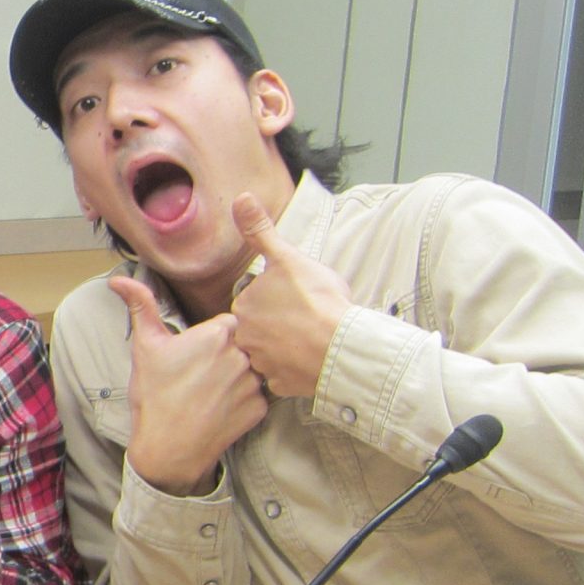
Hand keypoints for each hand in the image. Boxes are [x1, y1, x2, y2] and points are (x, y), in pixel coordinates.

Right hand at [108, 275, 266, 495]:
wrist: (167, 448)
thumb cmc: (155, 395)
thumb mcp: (145, 347)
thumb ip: (141, 306)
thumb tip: (119, 280)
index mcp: (218, 333)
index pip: (232, 321)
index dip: (217, 334)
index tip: (202, 348)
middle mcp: (242, 355)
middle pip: (247, 342)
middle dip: (231, 353)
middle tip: (205, 372)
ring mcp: (254, 383)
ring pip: (256, 367)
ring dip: (241, 375)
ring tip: (213, 390)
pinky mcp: (261, 408)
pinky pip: (260, 395)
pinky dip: (245, 400)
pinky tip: (222, 407)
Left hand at [227, 193, 352, 400]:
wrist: (342, 344)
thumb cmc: (317, 300)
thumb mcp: (288, 257)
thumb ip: (260, 231)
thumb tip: (241, 198)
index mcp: (244, 307)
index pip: (254, 301)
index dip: (276, 298)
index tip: (296, 298)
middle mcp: (246, 338)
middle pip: (260, 327)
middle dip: (279, 323)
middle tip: (306, 317)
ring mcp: (263, 364)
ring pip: (271, 352)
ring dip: (286, 346)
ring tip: (311, 337)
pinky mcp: (282, 385)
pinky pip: (285, 376)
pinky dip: (296, 369)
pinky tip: (311, 358)